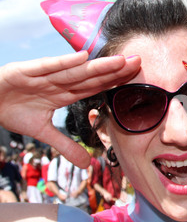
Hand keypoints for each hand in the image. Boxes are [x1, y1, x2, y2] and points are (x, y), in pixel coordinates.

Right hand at [0, 51, 140, 167]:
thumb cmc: (13, 110)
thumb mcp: (42, 132)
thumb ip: (65, 145)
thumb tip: (87, 164)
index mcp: (63, 93)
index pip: (94, 87)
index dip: (114, 82)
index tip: (136, 76)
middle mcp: (57, 82)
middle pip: (90, 76)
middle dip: (114, 70)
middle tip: (139, 61)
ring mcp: (41, 76)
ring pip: (74, 71)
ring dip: (98, 66)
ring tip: (120, 60)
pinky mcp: (23, 72)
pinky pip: (46, 68)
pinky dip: (63, 63)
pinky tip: (83, 57)